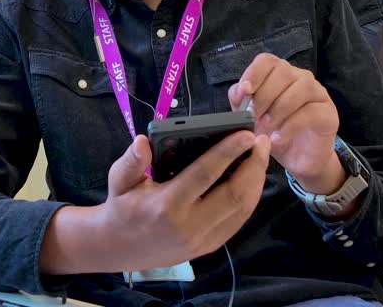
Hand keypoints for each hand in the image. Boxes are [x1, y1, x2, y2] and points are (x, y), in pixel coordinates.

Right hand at [93, 131, 269, 271]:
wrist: (121, 248)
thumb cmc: (123, 207)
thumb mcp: (119, 180)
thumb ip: (131, 161)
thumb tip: (143, 141)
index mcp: (167, 206)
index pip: (205, 174)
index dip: (229, 152)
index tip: (247, 134)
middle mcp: (190, 225)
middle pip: (234, 194)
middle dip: (254, 165)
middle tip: (263, 140)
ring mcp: (203, 239)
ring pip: (243, 208)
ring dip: (257, 180)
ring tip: (261, 154)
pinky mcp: (211, 246)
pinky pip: (239, 220)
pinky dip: (251, 196)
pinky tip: (252, 177)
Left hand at [228, 53, 343, 194]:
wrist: (298, 159)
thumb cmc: (275, 132)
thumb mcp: (252, 117)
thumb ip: (242, 102)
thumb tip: (239, 91)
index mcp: (281, 74)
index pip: (267, 61)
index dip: (255, 73)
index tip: (245, 90)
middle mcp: (302, 78)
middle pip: (283, 72)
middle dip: (264, 95)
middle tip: (253, 117)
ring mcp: (319, 94)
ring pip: (302, 88)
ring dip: (279, 108)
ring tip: (266, 128)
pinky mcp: (329, 114)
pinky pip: (311, 112)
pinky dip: (290, 126)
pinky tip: (277, 138)